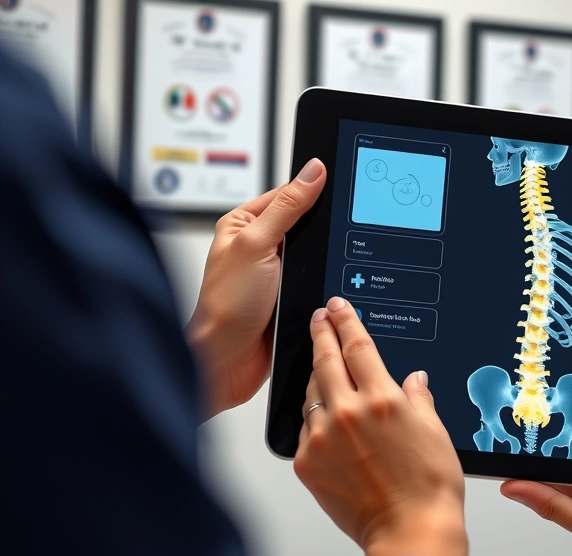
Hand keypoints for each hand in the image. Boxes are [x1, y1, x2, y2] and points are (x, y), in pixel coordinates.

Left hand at [186, 158, 325, 417]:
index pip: (288, 194)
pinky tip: (330, 285)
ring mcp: (274, 274)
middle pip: (305, 226)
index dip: (313, 192)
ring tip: (331, 263)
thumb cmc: (226, 306)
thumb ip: (288, 207)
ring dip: (322, 262)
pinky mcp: (287, 298)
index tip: (340, 188)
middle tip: (336, 234)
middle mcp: (258, 247)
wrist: (227, 361)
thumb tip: (313, 172)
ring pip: (313, 256)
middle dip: (322, 233)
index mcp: (244, 224)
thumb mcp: (258, 245)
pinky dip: (323, 283)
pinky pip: (314, 281)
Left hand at [294, 297, 467, 555]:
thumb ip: (419, 399)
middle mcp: (348, 413)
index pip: (357, 346)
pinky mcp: (307, 463)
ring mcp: (323, 438)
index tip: (339, 307)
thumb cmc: (428, 488)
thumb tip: (414, 381)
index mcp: (382, 400)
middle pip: (326, 360)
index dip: (347, 321)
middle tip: (319, 319)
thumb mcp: (434, 432)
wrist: (409, 530)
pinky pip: (305, 429)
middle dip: (321, 333)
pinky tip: (325, 417)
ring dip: (316, 376)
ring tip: (323, 368)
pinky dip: (314, 418)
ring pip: (311, 393)